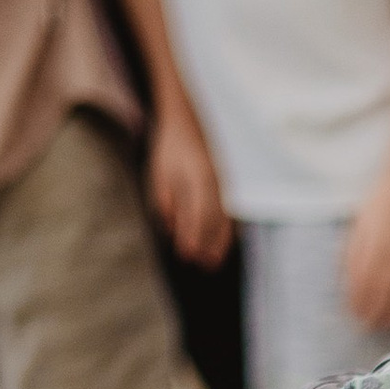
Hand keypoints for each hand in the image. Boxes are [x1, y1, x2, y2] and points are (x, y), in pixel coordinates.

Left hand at [147, 105, 229, 265]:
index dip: (192, 236)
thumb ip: (165, 201)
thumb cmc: (169, 150)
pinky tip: (226, 243)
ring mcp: (223, 183)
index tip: (187, 255)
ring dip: (220, 241)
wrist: (187, 122)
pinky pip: (230, 211)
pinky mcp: (226, 184)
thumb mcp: (159, 174)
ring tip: (214, 261)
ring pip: (225, 218)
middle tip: (203, 266)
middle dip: (208, 244)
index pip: (196, 214)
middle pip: (214, 220)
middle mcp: (214, 183)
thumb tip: (170, 228)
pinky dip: (228, 229)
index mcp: (196, 179)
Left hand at [342, 175, 389, 333]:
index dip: (359, 302)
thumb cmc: (381, 201)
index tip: (355, 314)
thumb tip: (347, 282)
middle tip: (371, 326)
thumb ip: (353, 252)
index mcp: (373, 244)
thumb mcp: (359, 224)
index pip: (363, 282)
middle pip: (385, 292)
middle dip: (377, 313)